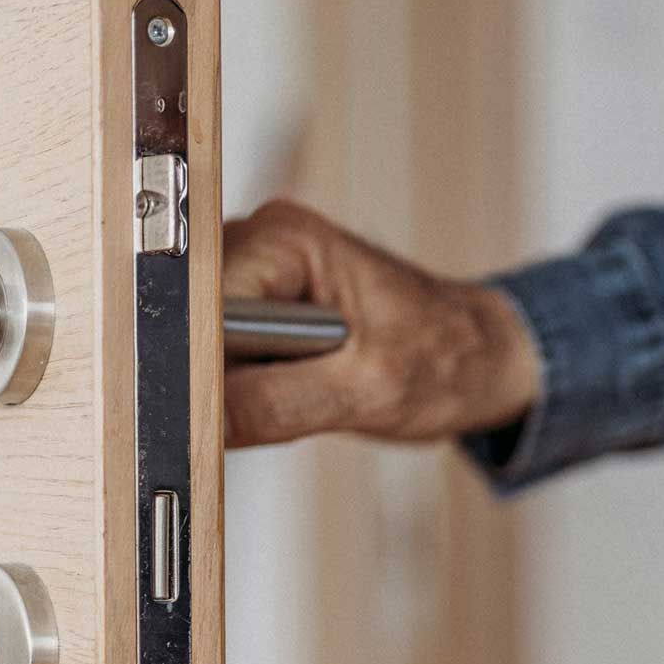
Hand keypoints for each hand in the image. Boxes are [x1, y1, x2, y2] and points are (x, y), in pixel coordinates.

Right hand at [222, 199, 540, 445]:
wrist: (479, 358)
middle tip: (268, 404)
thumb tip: (199, 422)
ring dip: (225, 383)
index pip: (196, 300)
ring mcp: (256, 274)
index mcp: (286, 240)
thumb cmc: (445, 360)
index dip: (192, 361)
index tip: (199, 411)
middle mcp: (260, 243)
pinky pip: (218, 353)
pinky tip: (282, 390)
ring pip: (195, 341)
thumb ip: (274, 404)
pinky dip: (237, 385)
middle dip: (207, 375)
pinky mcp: (258, 307)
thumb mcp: (365, 392)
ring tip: (294, 393)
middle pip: (185, 318)